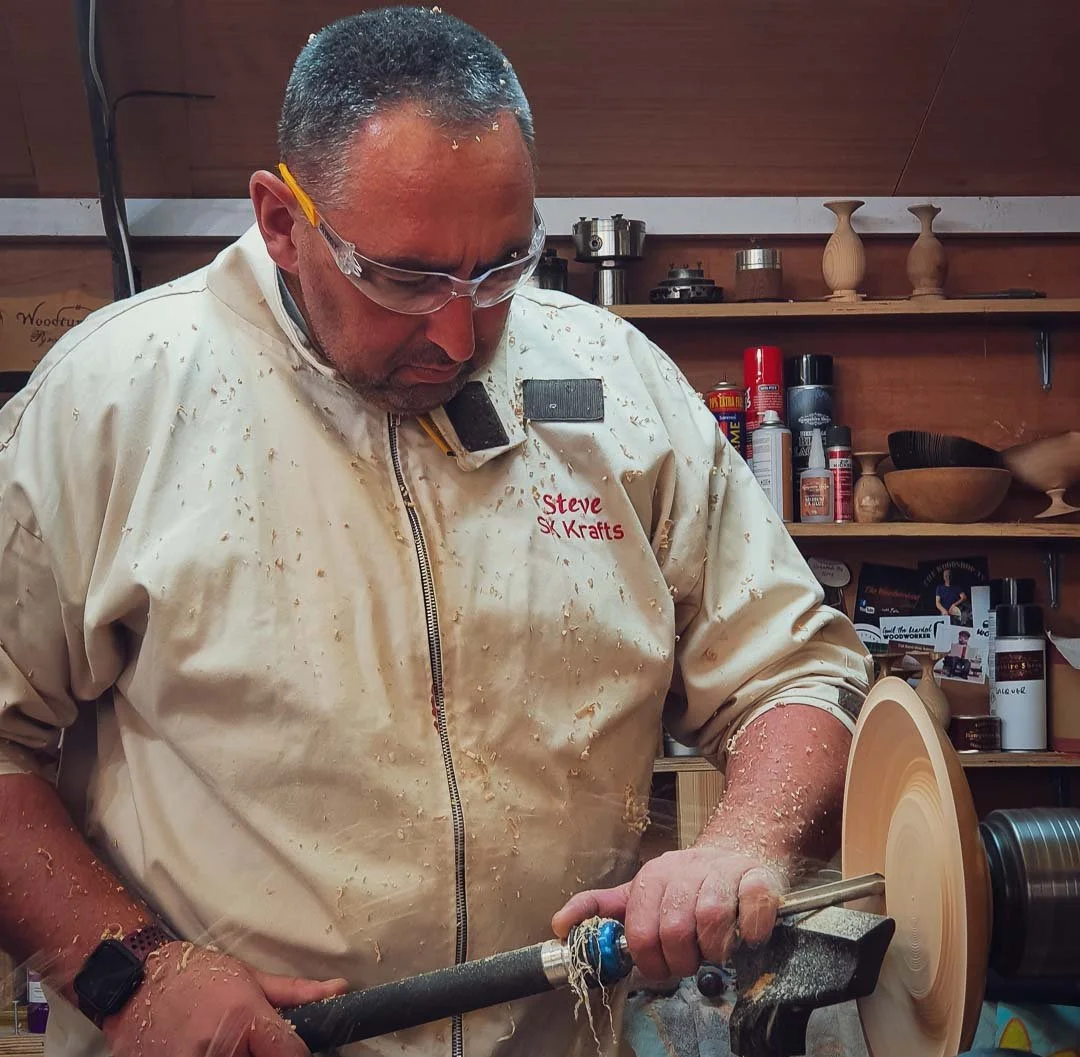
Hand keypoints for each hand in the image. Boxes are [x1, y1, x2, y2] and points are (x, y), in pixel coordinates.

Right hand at [102, 941, 348, 1055]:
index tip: (290, 1047)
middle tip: (249, 1040)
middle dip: (263, 1052)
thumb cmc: (194, 975)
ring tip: (223, 1041)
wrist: (136, 984)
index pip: (291, 1054)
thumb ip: (295, 993)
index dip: (297, 1052)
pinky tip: (200, 1047)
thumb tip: (338, 991)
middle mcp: (219, 1050)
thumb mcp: (248, 976)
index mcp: (244, 1020)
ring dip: (237, 1056)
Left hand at [551, 846, 784, 981]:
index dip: (650, 961)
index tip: (661, 968)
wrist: (737, 853)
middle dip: (682, 959)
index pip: (640, 930)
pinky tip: (747, 935)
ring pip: (712, 917)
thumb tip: (559, 925)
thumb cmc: (688, 883)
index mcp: (653, 877)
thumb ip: (600, 908)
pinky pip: (754, 906)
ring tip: (715, 950)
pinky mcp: (758, 878)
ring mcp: (722, 872)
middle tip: (691, 961)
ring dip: (714, 949)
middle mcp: (685, 870)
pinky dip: (751, 930)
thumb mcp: (639, 892)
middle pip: (675, 929)